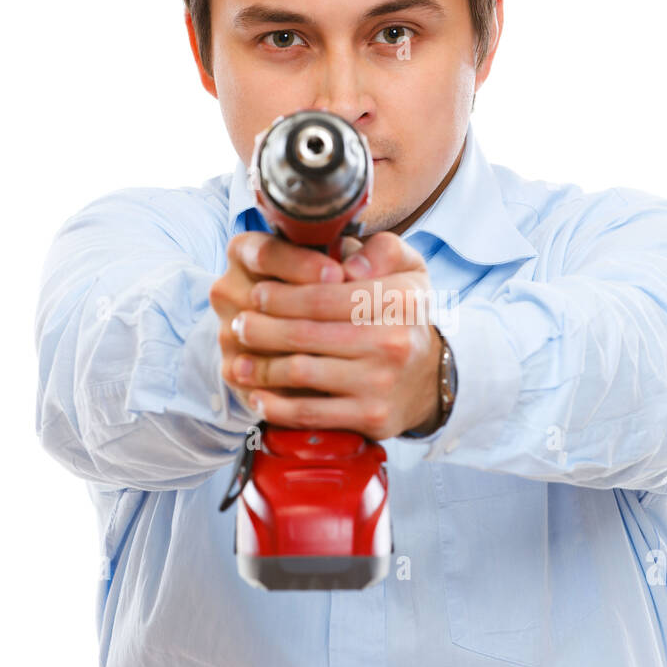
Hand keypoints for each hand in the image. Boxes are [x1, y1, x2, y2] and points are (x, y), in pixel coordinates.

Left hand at [210, 230, 441, 438]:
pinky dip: (277, 405)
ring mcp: (381, 382)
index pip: (323, 295)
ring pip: (302, 372)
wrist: (428, 378)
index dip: (282, 295)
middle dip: (262, 329)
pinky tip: (258, 396)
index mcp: (399, 299)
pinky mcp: (371, 417)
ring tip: (239, 362)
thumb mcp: (408, 270)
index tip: (256, 293)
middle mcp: (393, 341)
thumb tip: (348, 263)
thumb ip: (382, 250)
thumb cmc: (403, 316)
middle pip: (306, 333)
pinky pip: (311, 413)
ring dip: (261, 368)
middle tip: (238, 324)